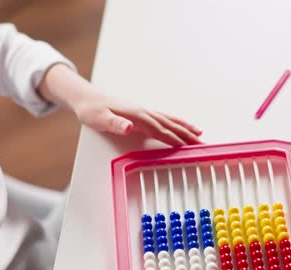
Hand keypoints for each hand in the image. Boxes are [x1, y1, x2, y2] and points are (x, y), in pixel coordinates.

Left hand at [74, 96, 202, 146]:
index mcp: (137, 115)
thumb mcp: (100, 119)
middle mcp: (144, 112)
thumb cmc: (92, 111)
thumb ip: (115, 123)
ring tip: (200, 135)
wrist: (87, 99)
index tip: (188, 148)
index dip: (175, 139)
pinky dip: (175, 122)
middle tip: (203, 145)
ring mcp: (144, 111)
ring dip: (185, 128)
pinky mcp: (141, 113)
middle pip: (170, 125)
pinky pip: (163, 118)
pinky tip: (180, 126)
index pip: (160, 130)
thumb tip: (128, 127)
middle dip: (187, 135)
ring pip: (169, 120)